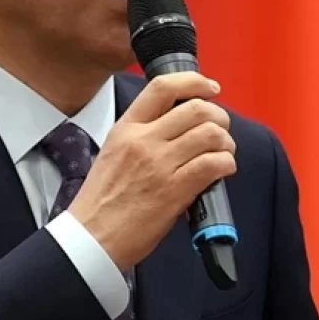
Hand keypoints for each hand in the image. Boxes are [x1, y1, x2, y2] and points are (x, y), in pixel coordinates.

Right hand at [68, 72, 235, 270]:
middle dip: (218, 117)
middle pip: (197, 109)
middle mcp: (144, 140)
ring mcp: (160, 164)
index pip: (163, 87)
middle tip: (221, 130)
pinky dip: (226, 164)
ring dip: (225, 142)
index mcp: (126, 128)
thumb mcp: (114, 153)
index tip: (210, 87)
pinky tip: (223, 170)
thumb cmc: (102, 201)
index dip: (194, 82)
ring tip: (223, 152)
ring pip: (211, 134)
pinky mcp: (175, 190)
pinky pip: (214, 164)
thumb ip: (143, 135)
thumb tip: (182, 127)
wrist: (92, 238)